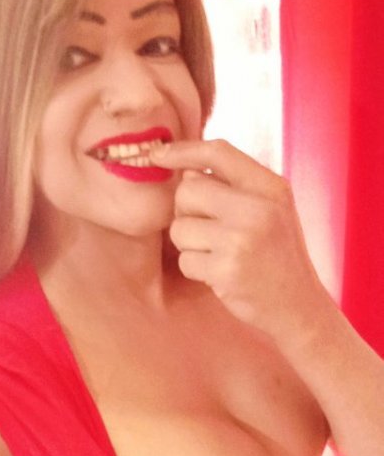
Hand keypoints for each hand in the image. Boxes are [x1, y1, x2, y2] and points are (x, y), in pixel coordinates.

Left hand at [150, 139, 330, 339]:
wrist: (298, 305)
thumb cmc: (276, 254)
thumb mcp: (270, 209)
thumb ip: (233, 185)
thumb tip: (185, 168)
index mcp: (271, 187)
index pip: (218, 152)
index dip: (182, 150)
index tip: (157, 154)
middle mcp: (258, 209)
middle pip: (187, 190)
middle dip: (186, 211)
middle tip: (207, 230)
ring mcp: (242, 240)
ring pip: (180, 228)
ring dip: (189, 244)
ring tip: (217, 253)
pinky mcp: (226, 271)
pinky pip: (185, 260)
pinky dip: (195, 268)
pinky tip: (219, 274)